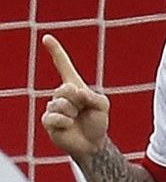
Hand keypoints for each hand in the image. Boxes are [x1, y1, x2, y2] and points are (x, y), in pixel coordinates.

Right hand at [40, 34, 109, 159]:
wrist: (93, 143)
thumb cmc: (97, 122)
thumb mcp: (103, 105)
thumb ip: (93, 95)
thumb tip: (76, 92)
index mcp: (74, 86)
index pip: (63, 66)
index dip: (56, 51)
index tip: (47, 37)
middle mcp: (61, 94)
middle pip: (65, 89)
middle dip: (78, 100)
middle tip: (83, 110)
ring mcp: (53, 107)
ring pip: (60, 104)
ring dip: (73, 113)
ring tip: (76, 120)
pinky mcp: (48, 120)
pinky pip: (55, 117)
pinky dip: (65, 122)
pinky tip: (69, 126)